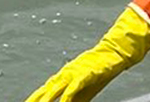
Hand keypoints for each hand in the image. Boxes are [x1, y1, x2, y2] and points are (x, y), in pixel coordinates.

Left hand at [25, 7, 149, 101]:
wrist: (114, 53)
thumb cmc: (99, 70)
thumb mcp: (84, 89)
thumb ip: (74, 98)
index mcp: (63, 77)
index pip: (44, 90)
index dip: (34, 98)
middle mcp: (65, 73)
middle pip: (45, 89)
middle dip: (35, 99)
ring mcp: (74, 72)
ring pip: (55, 88)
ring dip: (45, 99)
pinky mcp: (85, 73)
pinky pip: (73, 88)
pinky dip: (66, 97)